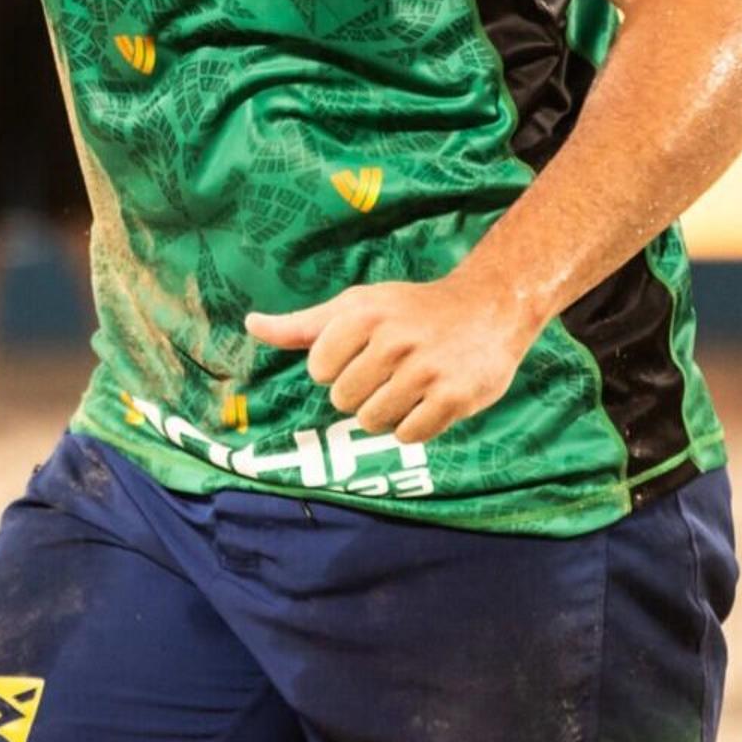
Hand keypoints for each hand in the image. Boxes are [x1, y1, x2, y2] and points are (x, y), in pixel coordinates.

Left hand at [243, 273, 538, 445]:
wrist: (489, 307)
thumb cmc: (411, 310)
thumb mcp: (356, 306)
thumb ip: (303, 325)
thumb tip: (251, 325)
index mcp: (362, 314)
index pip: (318, 371)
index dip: (338, 368)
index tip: (364, 352)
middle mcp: (393, 340)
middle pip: (344, 400)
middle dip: (363, 392)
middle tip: (393, 370)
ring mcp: (425, 370)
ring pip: (373, 421)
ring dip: (387, 412)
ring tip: (410, 385)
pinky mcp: (454, 397)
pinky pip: (409, 436)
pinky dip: (415, 426)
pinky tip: (430, 400)